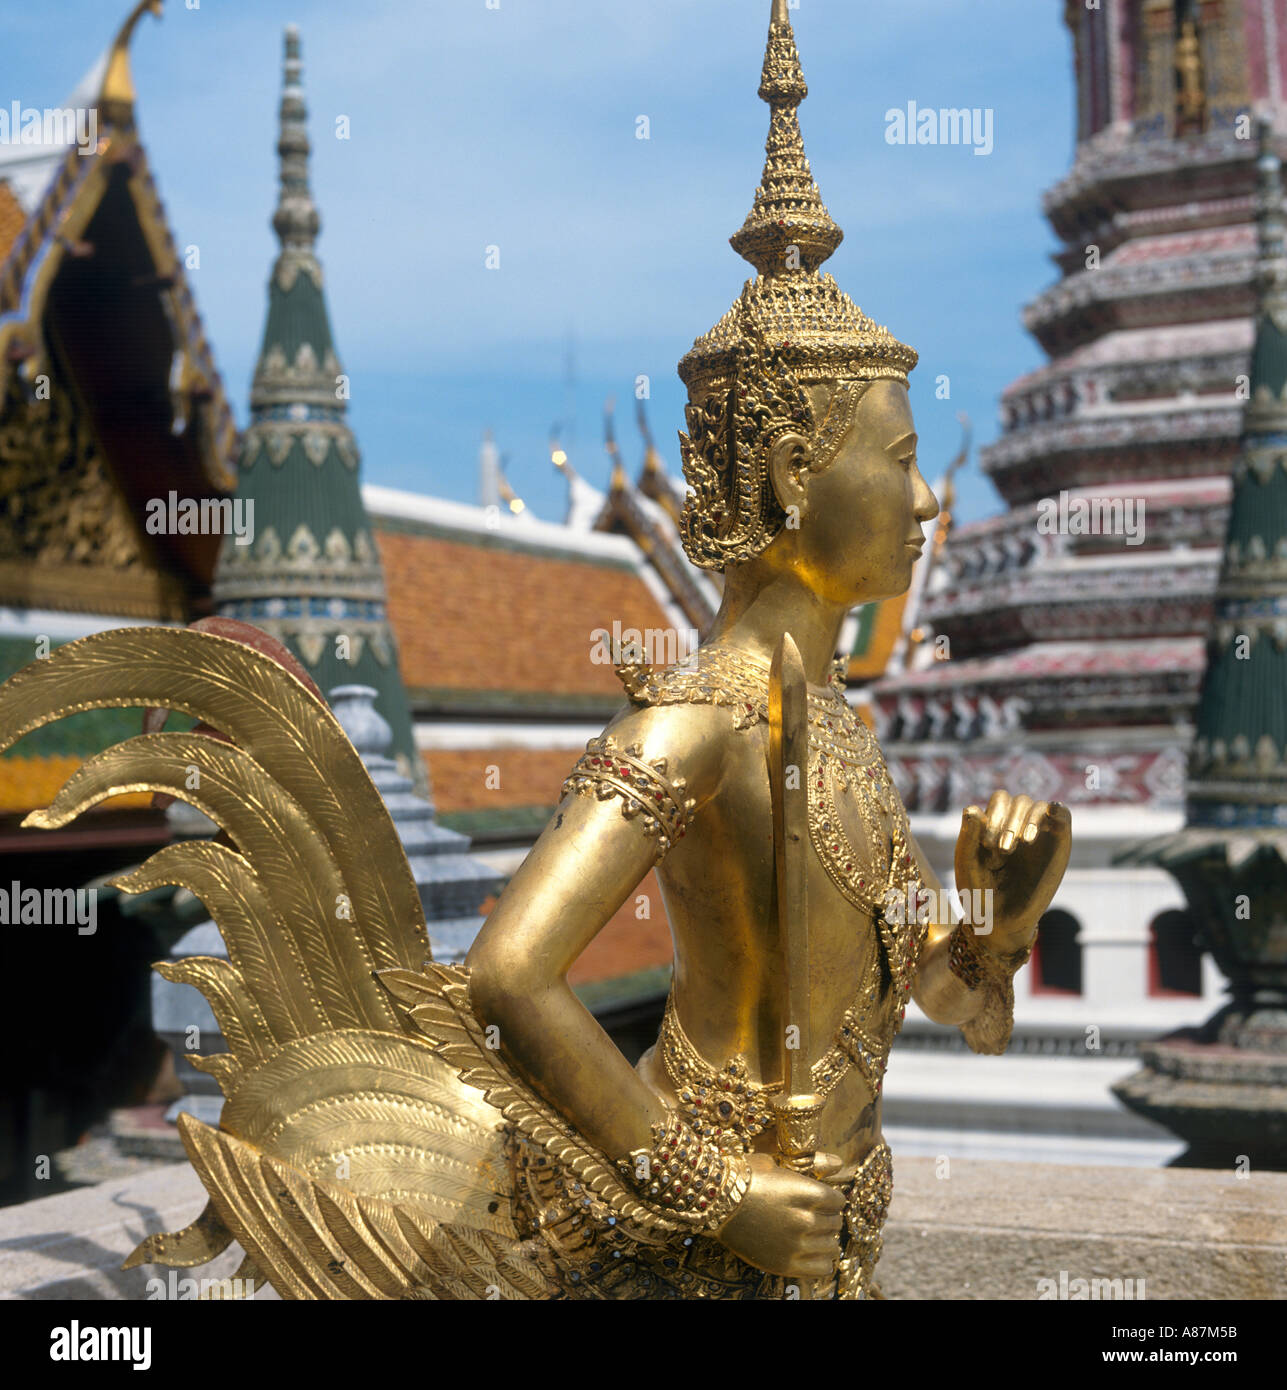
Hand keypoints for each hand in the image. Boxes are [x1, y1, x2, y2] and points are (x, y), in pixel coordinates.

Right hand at [714, 1151, 845, 1278]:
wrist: (714, 1201)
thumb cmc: (743, 1176)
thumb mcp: (776, 1163)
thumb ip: (811, 1164)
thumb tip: (839, 1161)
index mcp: (806, 1192)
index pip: (838, 1201)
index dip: (831, 1199)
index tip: (823, 1200)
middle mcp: (805, 1220)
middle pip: (835, 1223)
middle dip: (827, 1217)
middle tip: (814, 1215)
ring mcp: (795, 1244)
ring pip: (831, 1245)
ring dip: (824, 1238)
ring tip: (811, 1234)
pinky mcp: (785, 1264)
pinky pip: (821, 1268)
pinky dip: (822, 1260)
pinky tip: (811, 1252)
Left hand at [955, 791, 1070, 953]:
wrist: (999, 921)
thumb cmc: (979, 891)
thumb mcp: (968, 862)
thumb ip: (968, 835)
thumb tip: (972, 809)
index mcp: (993, 825)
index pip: (1000, 801)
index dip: (995, 817)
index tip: (988, 846)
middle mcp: (1015, 826)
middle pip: (1016, 801)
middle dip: (1009, 822)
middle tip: (1003, 851)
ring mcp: (1038, 834)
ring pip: (1036, 807)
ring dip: (1027, 820)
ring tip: (1023, 842)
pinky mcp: (1058, 845)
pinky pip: (1062, 816)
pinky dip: (1058, 810)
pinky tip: (1052, 810)